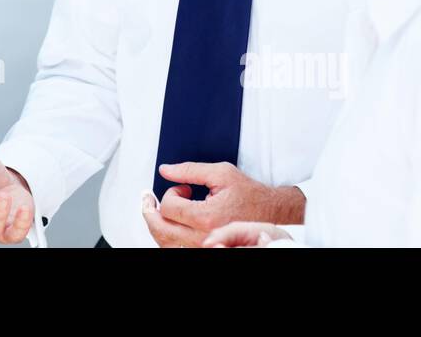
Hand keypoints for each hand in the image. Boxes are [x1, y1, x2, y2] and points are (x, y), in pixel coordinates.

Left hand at [140, 161, 303, 246]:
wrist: (271, 213)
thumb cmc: (249, 194)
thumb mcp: (221, 173)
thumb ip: (190, 170)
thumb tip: (165, 170)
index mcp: (207, 216)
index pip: (170, 208)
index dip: (171, 193)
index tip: (183, 189)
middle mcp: (204, 237)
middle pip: (161, 229)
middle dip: (150, 210)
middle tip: (149, 199)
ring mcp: (204, 247)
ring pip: (165, 242)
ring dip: (157, 224)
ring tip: (156, 210)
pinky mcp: (205, 250)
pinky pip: (176, 249)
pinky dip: (167, 237)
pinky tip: (169, 224)